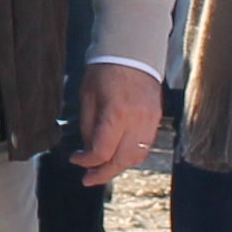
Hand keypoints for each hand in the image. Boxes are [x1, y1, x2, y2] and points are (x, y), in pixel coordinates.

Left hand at [71, 62, 165, 187]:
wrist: (132, 52)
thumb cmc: (104, 71)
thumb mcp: (87, 97)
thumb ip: (88, 127)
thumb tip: (89, 152)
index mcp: (116, 113)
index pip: (102, 151)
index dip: (86, 161)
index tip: (75, 160)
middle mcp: (137, 120)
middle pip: (121, 161)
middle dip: (103, 173)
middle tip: (88, 179)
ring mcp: (150, 121)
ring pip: (136, 157)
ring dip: (118, 167)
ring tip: (102, 170)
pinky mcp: (156, 119)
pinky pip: (145, 147)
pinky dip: (131, 156)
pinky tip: (118, 156)